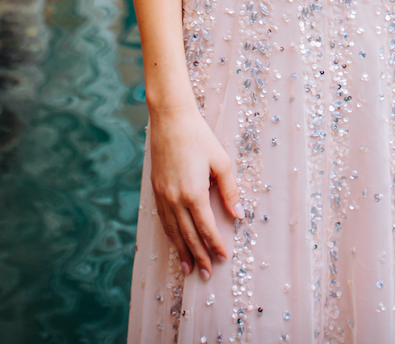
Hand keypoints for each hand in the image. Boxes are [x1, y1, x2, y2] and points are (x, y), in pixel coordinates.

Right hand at [148, 105, 243, 278]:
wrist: (171, 120)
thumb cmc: (199, 137)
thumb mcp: (221, 162)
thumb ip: (230, 190)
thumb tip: (239, 215)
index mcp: (194, 193)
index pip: (207, 228)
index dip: (216, 245)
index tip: (223, 258)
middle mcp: (176, 199)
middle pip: (189, 235)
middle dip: (199, 256)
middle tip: (206, 274)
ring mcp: (163, 196)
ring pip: (174, 231)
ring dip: (182, 251)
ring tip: (189, 268)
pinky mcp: (156, 190)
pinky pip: (163, 220)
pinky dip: (170, 235)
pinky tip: (175, 242)